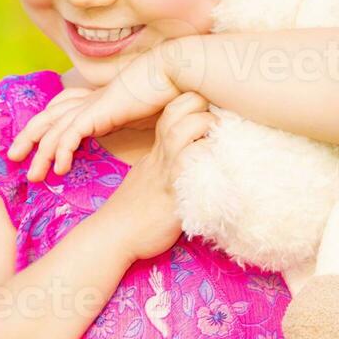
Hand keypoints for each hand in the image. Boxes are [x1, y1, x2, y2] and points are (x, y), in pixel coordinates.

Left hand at [7, 46, 180, 181]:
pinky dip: (62, 150)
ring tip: (32, 176)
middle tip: (13, 159)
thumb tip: (135, 140)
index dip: (45, 129)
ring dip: (41, 153)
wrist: (175, 72)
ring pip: (54, 129)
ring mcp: (92, 104)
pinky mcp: (98, 110)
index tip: (36, 149)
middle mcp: (89, 100)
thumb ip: (131, 124)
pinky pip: (72, 132)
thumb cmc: (166, 92)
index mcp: (97, 101)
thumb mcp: (143, 114)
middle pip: (48, 117)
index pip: (61, 112)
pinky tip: (59, 168)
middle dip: (28, 138)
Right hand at [103, 91, 218, 261]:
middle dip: (205, 107)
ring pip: (183, 131)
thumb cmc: (133, 209)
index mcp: (157, 149)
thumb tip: (194, 153)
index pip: (174, 110)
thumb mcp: (149, 174)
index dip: (196, 103)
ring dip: (206, 127)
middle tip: (224, 121)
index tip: (215, 111)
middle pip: (180, 111)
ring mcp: (166, 172)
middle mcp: (162, 154)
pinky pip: (191, 168)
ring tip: (222, 138)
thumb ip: (168, 160)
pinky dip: (208, 161)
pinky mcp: (173, 194)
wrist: (113, 234)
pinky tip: (224, 166)